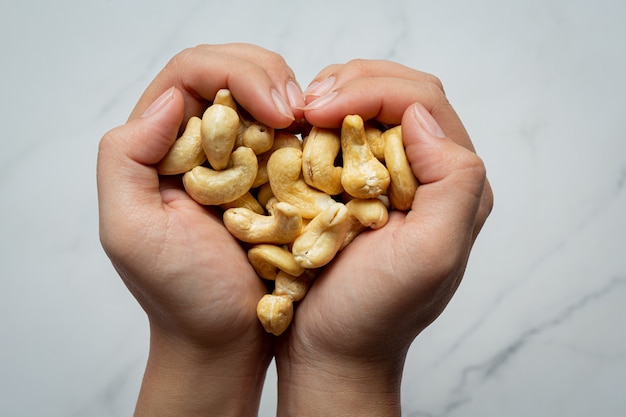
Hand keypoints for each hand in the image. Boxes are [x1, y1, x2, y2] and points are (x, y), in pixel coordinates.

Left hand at [97, 44, 303, 416]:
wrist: (224, 338)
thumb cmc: (180, 294)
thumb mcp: (130, 231)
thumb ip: (127, 157)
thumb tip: (173, 100)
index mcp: (159, 146)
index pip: (190, 73)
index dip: (233, 73)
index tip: (274, 112)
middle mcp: (197, 142)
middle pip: (228, 70)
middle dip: (266, 76)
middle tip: (295, 112)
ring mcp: (239, 156)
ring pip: (263, 92)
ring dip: (290, 95)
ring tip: (310, 119)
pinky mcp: (273, 175)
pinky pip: (291, 131)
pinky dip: (308, 124)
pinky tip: (319, 136)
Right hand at [274, 60, 492, 416]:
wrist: (331, 349)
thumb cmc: (374, 313)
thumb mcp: (430, 256)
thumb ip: (452, 183)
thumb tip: (419, 117)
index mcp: (455, 185)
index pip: (422, 103)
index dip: (371, 91)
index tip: (318, 109)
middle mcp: (429, 174)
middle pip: (400, 93)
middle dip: (352, 84)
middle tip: (306, 104)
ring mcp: (391, 177)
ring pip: (371, 106)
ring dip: (334, 97)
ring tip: (300, 112)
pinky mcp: (356, 186)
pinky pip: (343, 133)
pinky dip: (320, 121)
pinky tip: (298, 129)